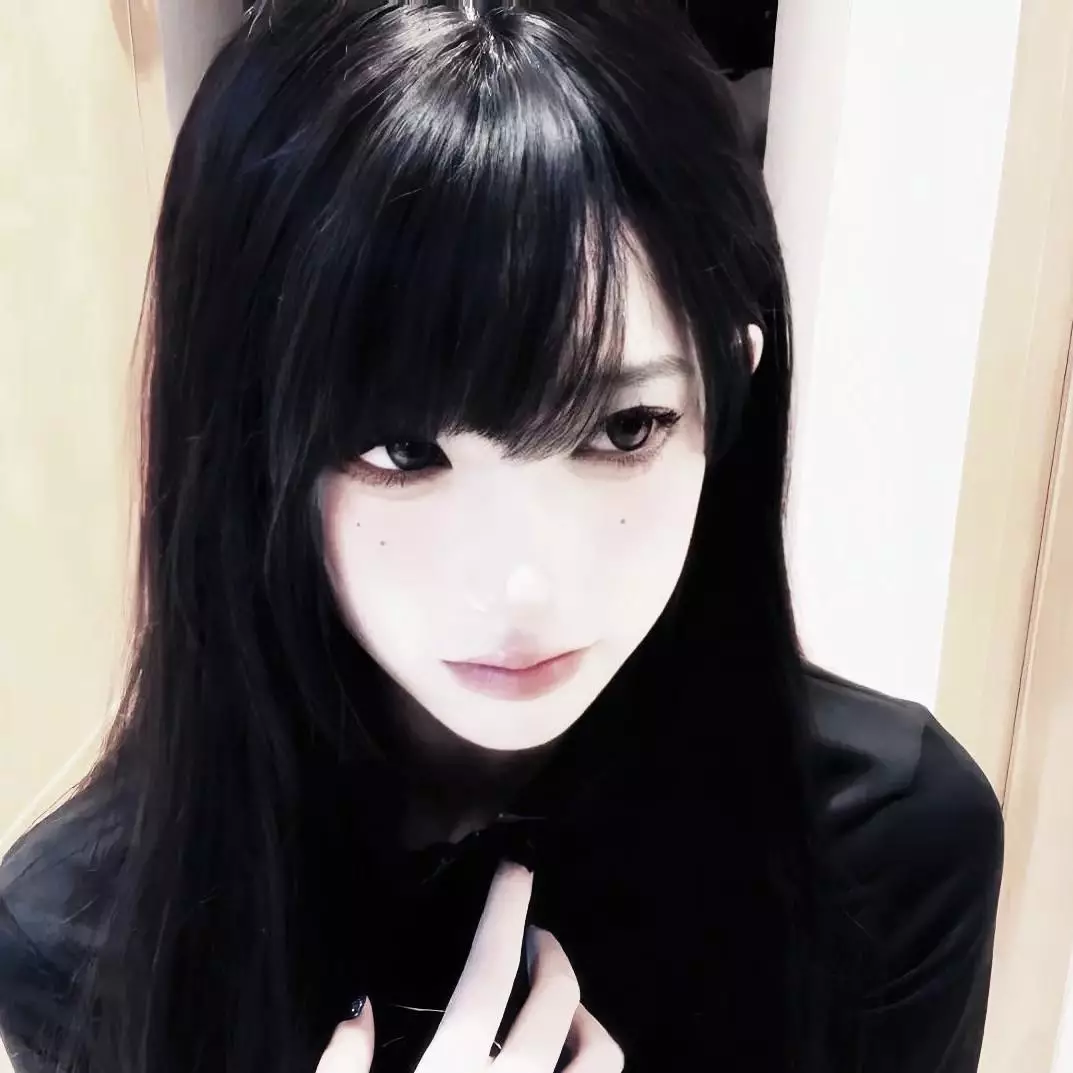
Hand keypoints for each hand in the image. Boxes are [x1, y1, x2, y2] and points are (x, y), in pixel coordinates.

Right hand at [315, 860, 623, 1071]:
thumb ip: (342, 1070)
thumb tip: (356, 1006)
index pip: (488, 974)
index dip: (505, 912)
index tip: (518, 871)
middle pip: (555, 999)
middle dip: (550, 955)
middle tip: (535, 940)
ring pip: (599, 1053)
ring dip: (584, 1016)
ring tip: (560, 1006)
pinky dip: (589, 1058)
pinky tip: (564, 1057)